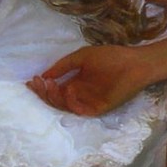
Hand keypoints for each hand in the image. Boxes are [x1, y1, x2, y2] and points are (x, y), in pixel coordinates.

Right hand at [26, 45, 150, 116]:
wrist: (134, 63)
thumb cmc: (110, 57)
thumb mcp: (82, 57)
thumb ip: (64, 65)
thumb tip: (44, 74)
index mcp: (75, 83)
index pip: (55, 89)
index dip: (42, 87)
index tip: (31, 80)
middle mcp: (79, 95)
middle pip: (56, 100)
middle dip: (44, 93)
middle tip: (36, 84)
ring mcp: (88, 103)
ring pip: (65, 106)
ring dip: (54, 97)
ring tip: (48, 84)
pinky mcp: (97, 109)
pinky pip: (79, 110)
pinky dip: (71, 102)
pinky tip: (68, 89)